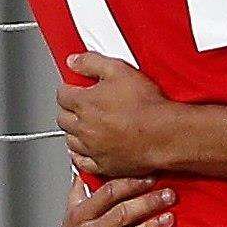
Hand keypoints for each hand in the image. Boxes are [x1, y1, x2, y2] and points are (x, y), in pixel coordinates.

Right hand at [56, 173, 175, 226]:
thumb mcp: (70, 218)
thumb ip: (80, 192)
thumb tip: (85, 167)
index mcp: (78, 217)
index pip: (107, 193)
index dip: (131, 183)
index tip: (152, 178)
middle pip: (120, 214)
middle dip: (148, 203)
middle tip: (169, 195)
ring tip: (169, 219)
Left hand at [58, 52, 175, 176]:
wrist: (164, 133)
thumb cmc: (146, 105)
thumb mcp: (119, 69)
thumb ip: (92, 62)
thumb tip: (75, 61)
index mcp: (85, 103)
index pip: (62, 94)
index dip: (68, 88)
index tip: (73, 87)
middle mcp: (84, 127)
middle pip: (63, 118)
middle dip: (68, 110)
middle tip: (77, 105)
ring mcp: (92, 148)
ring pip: (70, 141)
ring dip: (74, 132)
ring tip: (83, 125)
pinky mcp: (103, 165)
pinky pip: (82, 162)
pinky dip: (81, 155)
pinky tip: (86, 150)